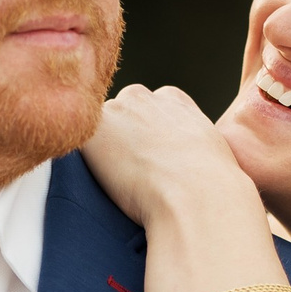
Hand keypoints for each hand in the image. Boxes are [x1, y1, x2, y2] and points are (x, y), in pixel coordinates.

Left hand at [82, 84, 260, 233]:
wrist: (197, 195)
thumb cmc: (211, 184)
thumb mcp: (209, 148)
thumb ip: (188, 140)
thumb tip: (180, 159)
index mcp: (172, 98)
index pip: (147, 108)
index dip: (146, 136)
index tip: (153, 158)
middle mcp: (141, 96)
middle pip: (117, 114)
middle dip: (121, 138)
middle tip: (133, 173)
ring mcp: (115, 111)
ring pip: (97, 131)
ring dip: (103, 151)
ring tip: (123, 184)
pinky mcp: (93, 132)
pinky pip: (79, 148)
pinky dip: (87, 166)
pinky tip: (107, 186)